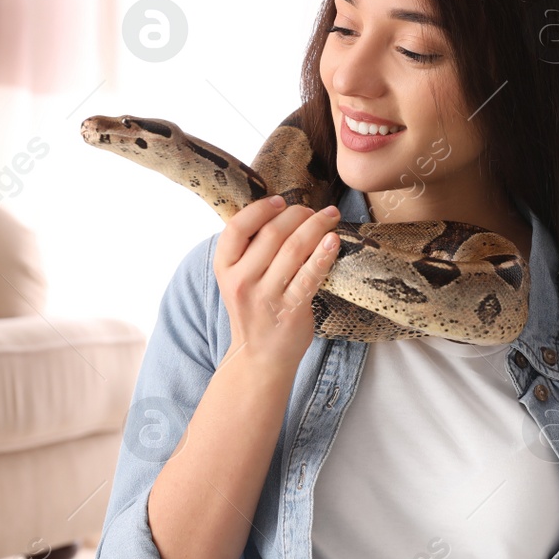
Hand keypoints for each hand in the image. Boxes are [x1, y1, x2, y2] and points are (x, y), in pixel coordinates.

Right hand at [214, 195, 341, 370]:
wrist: (259, 357)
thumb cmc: (254, 311)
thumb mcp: (239, 279)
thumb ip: (250, 250)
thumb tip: (280, 211)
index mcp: (225, 269)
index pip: (236, 228)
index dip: (260, 209)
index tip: (280, 201)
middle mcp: (242, 281)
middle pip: (272, 234)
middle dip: (297, 214)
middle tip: (314, 209)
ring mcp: (266, 297)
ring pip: (293, 249)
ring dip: (316, 226)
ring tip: (330, 217)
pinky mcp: (291, 310)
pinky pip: (310, 275)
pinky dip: (324, 254)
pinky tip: (333, 240)